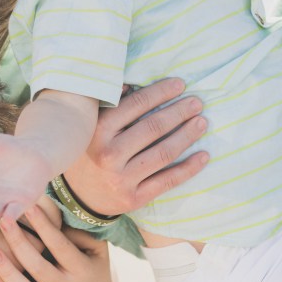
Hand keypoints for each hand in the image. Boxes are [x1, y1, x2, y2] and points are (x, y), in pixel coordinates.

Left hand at [0, 204, 114, 281]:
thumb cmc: (94, 270)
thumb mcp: (98, 251)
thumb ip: (83, 234)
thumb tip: (60, 215)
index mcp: (80, 269)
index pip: (59, 245)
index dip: (44, 226)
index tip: (29, 206)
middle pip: (38, 266)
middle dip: (20, 243)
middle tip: (3, 221)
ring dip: (8, 274)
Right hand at [63, 77, 208, 215]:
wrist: (77, 196)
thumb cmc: (90, 150)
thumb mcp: (91, 125)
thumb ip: (112, 104)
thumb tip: (135, 82)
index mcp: (99, 130)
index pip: (137, 104)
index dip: (161, 92)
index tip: (180, 84)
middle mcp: (110, 154)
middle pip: (154, 128)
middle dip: (179, 112)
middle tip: (197, 103)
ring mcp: (122, 179)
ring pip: (164, 153)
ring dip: (187, 136)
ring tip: (202, 123)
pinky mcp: (133, 199)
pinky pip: (167, 181)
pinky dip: (189, 168)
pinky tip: (204, 155)